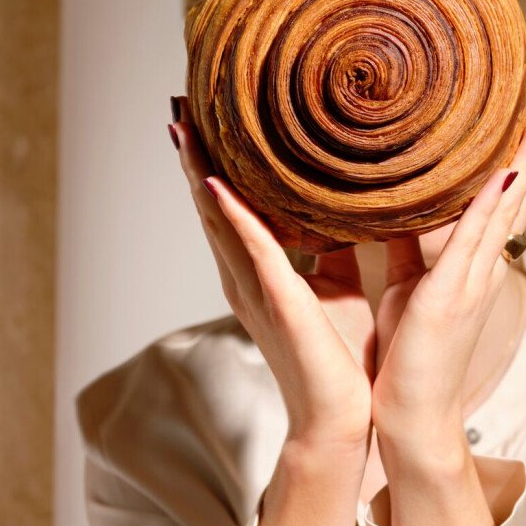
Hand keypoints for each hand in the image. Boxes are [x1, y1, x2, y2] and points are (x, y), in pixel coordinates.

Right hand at [169, 113, 373, 450]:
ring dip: (200, 174)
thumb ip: (331, 248)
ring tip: (184, 129)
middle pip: (212, 207)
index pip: (230, 208)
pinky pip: (253, 251)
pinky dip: (233, 216)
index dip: (214, 164)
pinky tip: (216, 184)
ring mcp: (257, 290)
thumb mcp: (338, 287)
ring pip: (220, 221)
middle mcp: (247, 279)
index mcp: (261, 274)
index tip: (204, 119)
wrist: (341, 418)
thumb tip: (346, 206)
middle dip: (194, 158)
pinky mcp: (279, 304)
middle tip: (179, 107)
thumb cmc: (340, 359)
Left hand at [371, 85, 525, 464]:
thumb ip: (409, 246)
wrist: (413, 419)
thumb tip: (396, 204)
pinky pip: (475, 240)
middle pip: (519, 193)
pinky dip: (493, 202)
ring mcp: (472, 281)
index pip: (503, 198)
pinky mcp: (449, 297)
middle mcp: (482, 268)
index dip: (519, 154)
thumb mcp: (407, 287)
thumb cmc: (407, 360)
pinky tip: (507, 168)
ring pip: (507, 206)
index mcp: (471, 266)